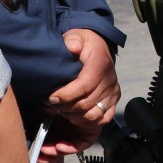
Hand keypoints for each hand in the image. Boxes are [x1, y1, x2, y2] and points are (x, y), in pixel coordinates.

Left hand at [40, 29, 117, 153]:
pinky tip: (71, 122)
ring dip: (73, 119)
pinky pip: (101, 122)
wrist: (97, 47)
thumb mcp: (76, 36)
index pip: (85, 85)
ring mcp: (112, 94)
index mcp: (101, 65)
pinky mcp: (111, 104)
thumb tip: (71, 47)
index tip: (51, 98)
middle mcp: (110, 82)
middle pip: (87, 104)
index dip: (66, 95)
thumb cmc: (83, 43)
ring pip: (93, 116)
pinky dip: (84, 126)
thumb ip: (72, 41)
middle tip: (50, 107)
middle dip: (65, 108)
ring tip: (59, 114)